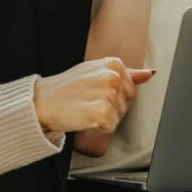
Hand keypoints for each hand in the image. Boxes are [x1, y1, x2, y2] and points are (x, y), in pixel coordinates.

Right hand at [33, 57, 153, 134]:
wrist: (41, 101)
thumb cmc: (66, 88)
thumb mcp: (96, 71)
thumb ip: (126, 73)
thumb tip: (150, 74)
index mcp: (113, 63)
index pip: (131, 90)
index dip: (114, 97)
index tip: (95, 92)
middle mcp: (112, 76)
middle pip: (127, 104)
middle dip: (111, 108)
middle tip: (89, 101)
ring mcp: (108, 93)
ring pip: (119, 117)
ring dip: (104, 118)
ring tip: (85, 107)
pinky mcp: (102, 111)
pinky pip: (110, 127)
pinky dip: (99, 128)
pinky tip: (84, 117)